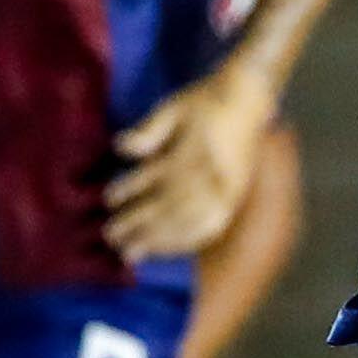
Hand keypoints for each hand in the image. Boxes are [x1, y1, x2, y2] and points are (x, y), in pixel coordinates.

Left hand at [105, 65, 275, 261]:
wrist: (248, 103)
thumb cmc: (204, 103)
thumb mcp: (173, 107)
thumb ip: (149, 130)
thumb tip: (121, 148)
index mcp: (196, 148)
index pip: (160, 175)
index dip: (133, 190)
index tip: (108, 201)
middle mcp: (211, 174)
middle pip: (171, 205)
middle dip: (139, 225)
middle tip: (111, 237)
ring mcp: (226, 191)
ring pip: (188, 222)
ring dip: (158, 241)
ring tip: (132, 253)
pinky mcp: (233, 200)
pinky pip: (209, 228)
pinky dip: (185, 242)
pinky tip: (165, 250)